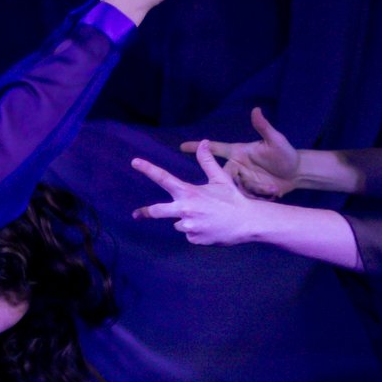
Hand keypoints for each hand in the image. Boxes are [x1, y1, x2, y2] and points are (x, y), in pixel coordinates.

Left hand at [130, 143, 273, 244]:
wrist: (246, 222)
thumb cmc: (232, 198)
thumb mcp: (220, 178)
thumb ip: (207, 161)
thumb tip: (203, 142)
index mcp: (189, 192)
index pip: (164, 178)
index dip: (148, 169)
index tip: (134, 162)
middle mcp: (185, 209)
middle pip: (157, 211)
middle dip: (146, 212)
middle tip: (137, 214)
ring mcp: (188, 226)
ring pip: (177, 223)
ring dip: (186, 220)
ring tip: (206, 218)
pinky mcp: (194, 239)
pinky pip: (189, 234)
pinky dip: (196, 231)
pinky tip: (209, 227)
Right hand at [181, 106, 299, 199]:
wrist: (296, 173)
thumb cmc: (285, 153)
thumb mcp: (276, 140)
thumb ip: (264, 127)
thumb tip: (256, 110)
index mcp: (239, 153)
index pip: (216, 149)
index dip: (199, 148)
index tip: (182, 146)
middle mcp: (237, 166)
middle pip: (223, 175)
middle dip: (234, 181)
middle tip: (249, 181)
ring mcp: (242, 180)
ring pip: (235, 189)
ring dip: (253, 188)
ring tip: (271, 186)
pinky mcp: (249, 192)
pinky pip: (246, 197)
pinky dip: (260, 195)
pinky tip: (273, 191)